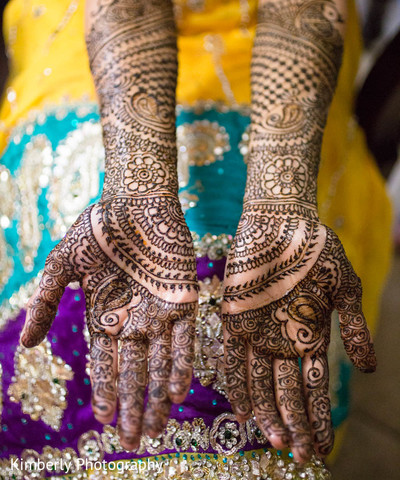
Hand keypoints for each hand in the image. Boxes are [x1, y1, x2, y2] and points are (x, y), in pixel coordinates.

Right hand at [20, 194, 197, 450]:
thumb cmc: (97, 229)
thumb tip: (26, 346)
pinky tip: (178, 390)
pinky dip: (181, 362)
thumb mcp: (62, 265)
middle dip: (132, 404)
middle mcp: (133, 320)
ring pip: (160, 362)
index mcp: (104, 314)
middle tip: (134, 438)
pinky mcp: (183, 298)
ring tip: (157, 426)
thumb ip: (45, 302)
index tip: (103, 418)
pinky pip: (184, 337)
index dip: (104, 389)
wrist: (134, 200)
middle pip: (133, 371)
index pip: (104, 362)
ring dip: (158, 394)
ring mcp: (158, 311)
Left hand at [222, 209, 375, 461]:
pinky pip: (231, 356)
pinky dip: (236, 381)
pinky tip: (242, 408)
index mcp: (309, 336)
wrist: (283, 221)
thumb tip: (370, 368)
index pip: (314, 385)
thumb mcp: (344, 288)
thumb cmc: (317, 251)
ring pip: (260, 381)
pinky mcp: (233, 316)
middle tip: (300, 454)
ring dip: (267, 411)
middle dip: (294, 423)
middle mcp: (282, 340)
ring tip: (276, 440)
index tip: (323, 446)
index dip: (318, 416)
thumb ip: (354, 327)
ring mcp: (257, 330)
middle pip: (287, 391)